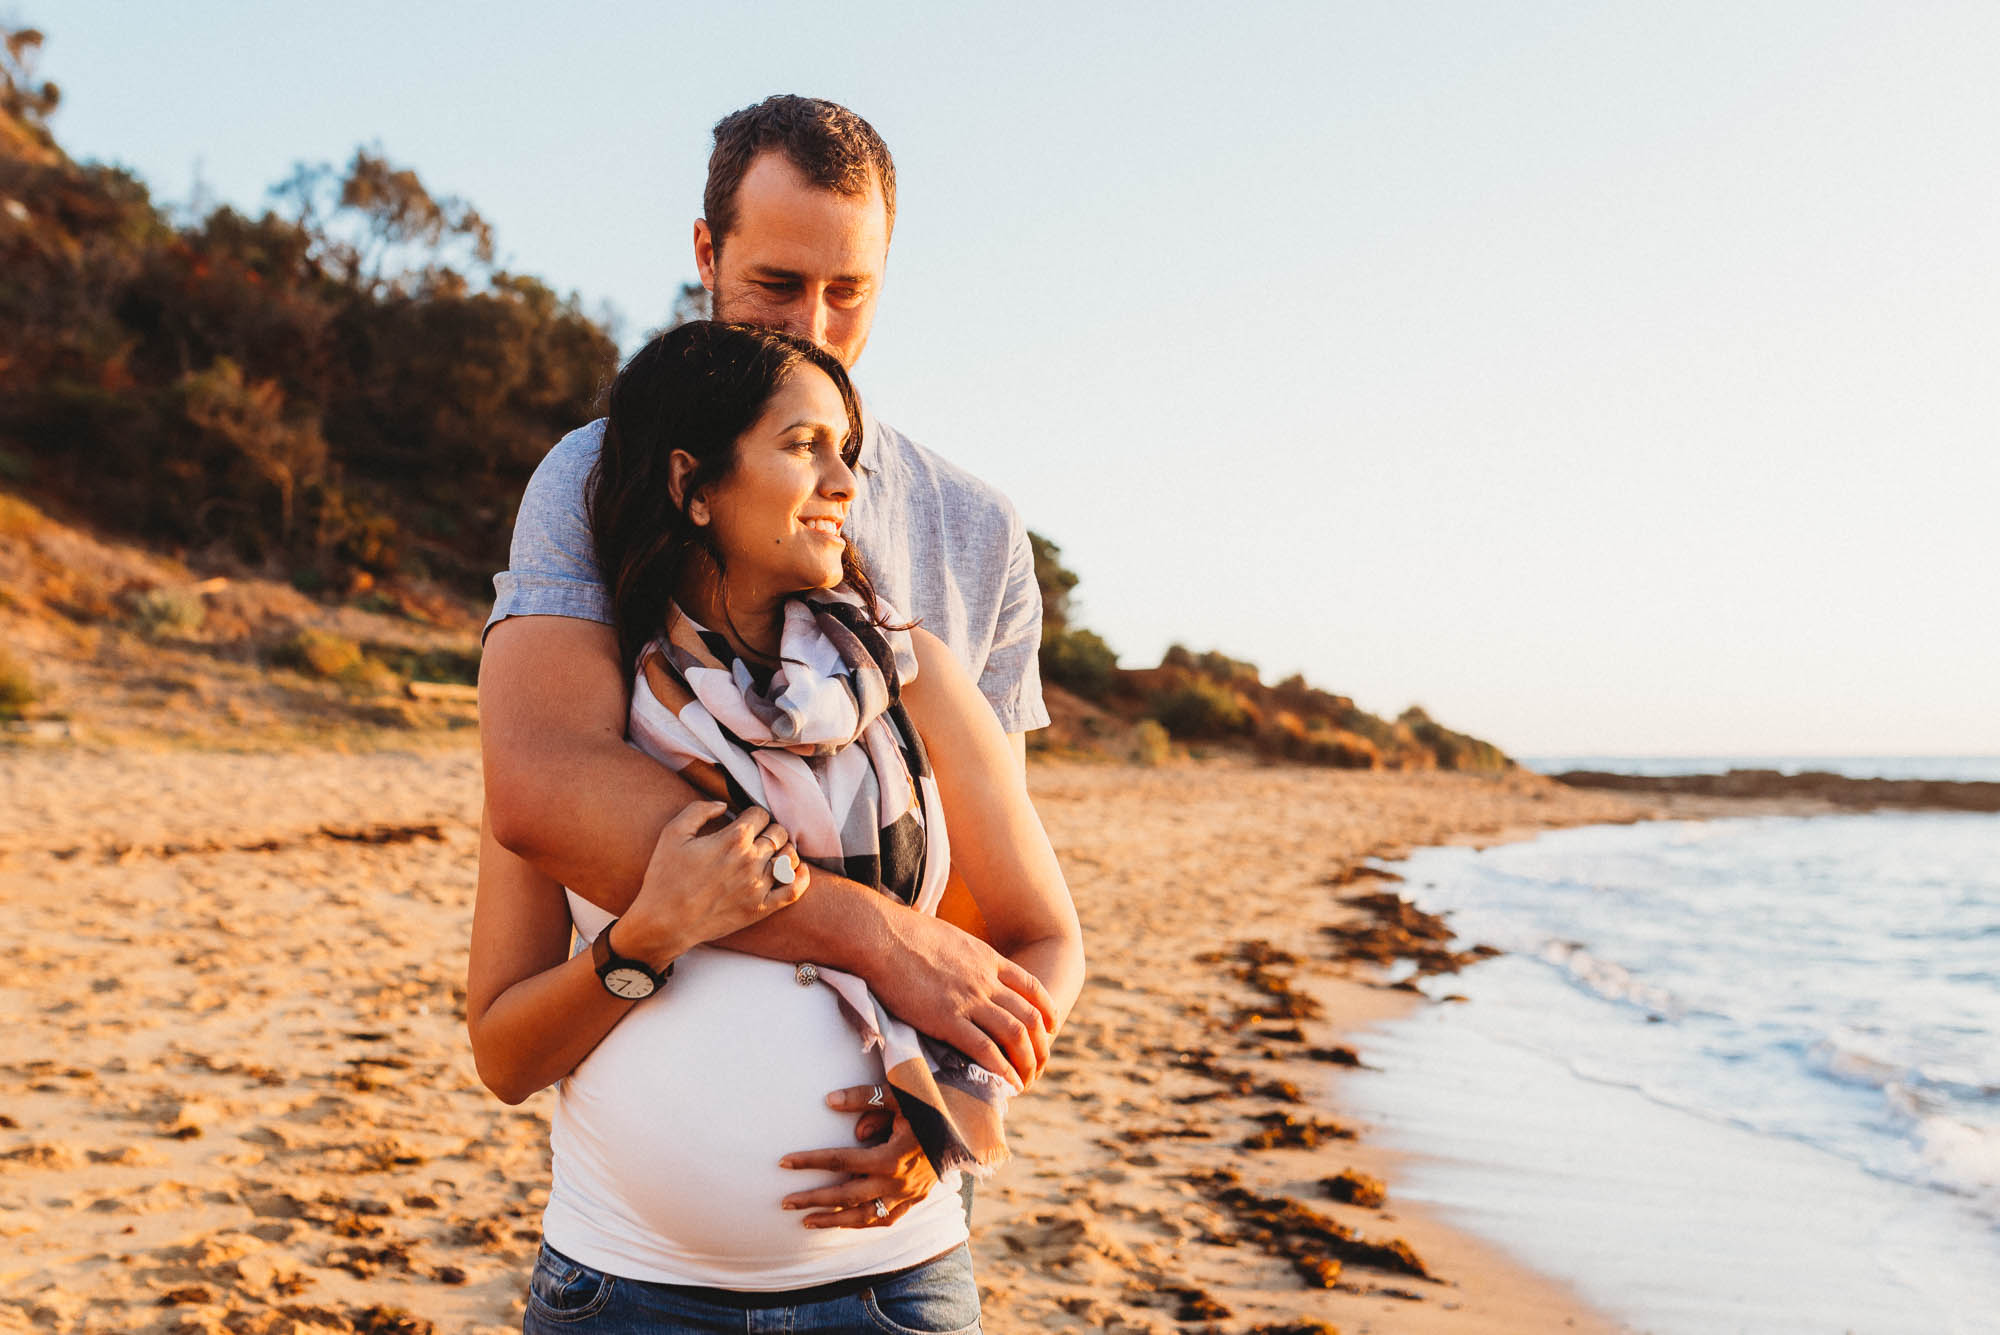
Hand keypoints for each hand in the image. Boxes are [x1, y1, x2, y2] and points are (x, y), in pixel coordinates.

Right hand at [617, 803, 806, 963]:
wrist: (664, 922)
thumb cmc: (664, 877)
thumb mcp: (672, 833)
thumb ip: (699, 810)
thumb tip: (723, 804)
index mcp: (733, 838)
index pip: (760, 814)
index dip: (753, 815)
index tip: (745, 822)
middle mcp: (751, 860)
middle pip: (778, 832)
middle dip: (770, 830)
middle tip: (758, 837)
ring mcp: (758, 885)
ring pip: (789, 857)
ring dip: (784, 850)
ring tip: (773, 852)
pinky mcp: (761, 908)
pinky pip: (794, 890)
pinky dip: (802, 877)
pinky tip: (799, 870)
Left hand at [779, 1085, 938, 1228]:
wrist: (971, 1123)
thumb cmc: (931, 1102)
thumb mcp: (899, 1093)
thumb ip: (864, 1097)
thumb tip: (828, 1101)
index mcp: (891, 1155)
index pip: (840, 1160)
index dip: (810, 1162)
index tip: (784, 1163)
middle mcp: (898, 1181)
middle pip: (846, 1195)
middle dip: (813, 1199)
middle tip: (785, 1202)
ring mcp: (909, 1194)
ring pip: (865, 1216)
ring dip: (834, 1221)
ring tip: (806, 1222)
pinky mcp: (917, 1199)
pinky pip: (887, 1218)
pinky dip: (864, 1223)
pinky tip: (845, 1223)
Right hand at [873, 912, 1054, 1089]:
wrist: (880, 936)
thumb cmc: (903, 934)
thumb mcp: (949, 938)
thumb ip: (964, 956)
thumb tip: (961, 962)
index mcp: (987, 959)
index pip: (1031, 987)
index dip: (1047, 1009)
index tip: (1051, 1027)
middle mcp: (986, 980)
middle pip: (1029, 1016)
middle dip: (1041, 1044)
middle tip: (1041, 1062)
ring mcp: (969, 1000)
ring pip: (1014, 1035)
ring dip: (1026, 1061)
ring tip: (1028, 1079)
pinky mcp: (947, 1020)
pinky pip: (985, 1050)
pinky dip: (1002, 1069)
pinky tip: (1008, 1083)